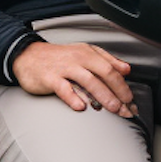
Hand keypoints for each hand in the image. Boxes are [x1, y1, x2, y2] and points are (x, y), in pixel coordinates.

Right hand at [12, 41, 136, 116]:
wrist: (28, 55)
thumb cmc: (59, 57)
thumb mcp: (85, 53)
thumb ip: (107, 60)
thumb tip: (126, 69)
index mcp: (89, 53)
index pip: (112, 69)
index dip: (123, 85)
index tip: (131, 100)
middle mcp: (79, 59)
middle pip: (104, 74)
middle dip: (118, 91)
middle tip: (126, 107)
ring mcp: (64, 68)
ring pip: (87, 80)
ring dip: (102, 95)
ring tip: (113, 108)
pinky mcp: (50, 78)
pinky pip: (63, 88)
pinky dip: (73, 97)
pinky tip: (81, 107)